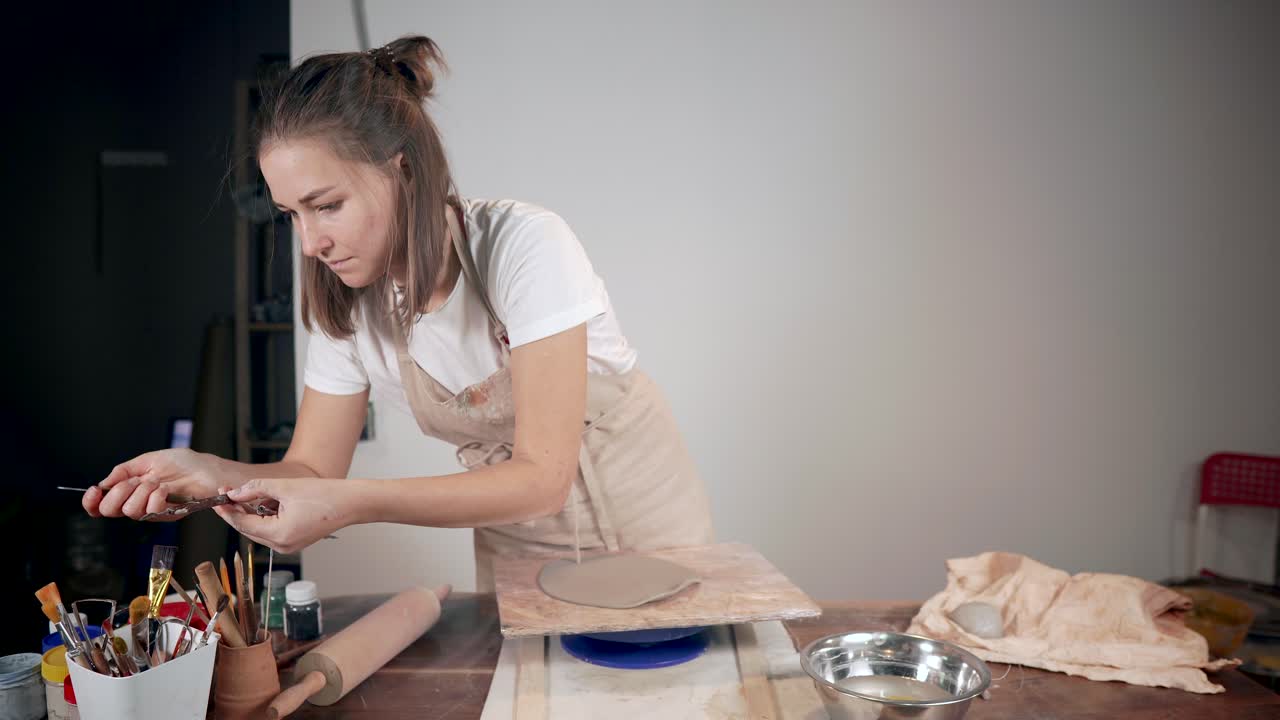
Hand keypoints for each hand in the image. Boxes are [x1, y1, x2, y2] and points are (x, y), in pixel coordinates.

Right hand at [86, 449, 239, 519]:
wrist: (208, 469)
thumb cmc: (184, 463)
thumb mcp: (149, 460)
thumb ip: (124, 471)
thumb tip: (104, 483)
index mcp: (130, 490)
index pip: (101, 505)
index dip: (91, 501)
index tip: (93, 490)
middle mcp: (138, 503)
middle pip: (109, 511)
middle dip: (118, 492)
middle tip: (136, 480)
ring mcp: (152, 511)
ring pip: (129, 511)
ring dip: (140, 491)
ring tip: (157, 481)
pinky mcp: (167, 515)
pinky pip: (150, 511)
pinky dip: (156, 496)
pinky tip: (166, 488)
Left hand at [212, 478, 357, 553]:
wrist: (351, 503)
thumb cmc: (324, 495)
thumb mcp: (285, 487)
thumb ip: (255, 490)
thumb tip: (234, 494)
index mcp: (278, 535)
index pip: (242, 524)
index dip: (227, 510)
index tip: (218, 497)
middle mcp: (282, 546)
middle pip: (249, 529)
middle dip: (238, 511)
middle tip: (228, 492)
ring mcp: (289, 546)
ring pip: (260, 530)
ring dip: (252, 513)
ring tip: (250, 494)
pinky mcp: (295, 541)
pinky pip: (272, 530)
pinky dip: (266, 517)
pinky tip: (266, 502)